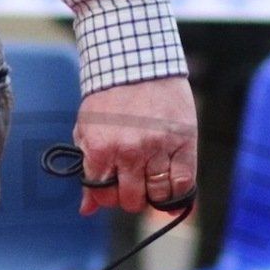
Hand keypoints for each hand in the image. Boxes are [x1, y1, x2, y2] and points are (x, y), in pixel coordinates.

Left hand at [73, 76, 197, 214]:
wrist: (137, 60)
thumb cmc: (110, 97)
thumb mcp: (88, 129)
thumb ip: (88, 169)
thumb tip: (86, 209)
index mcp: (102, 149)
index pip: (104, 196)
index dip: (108, 195)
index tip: (113, 185)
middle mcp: (129, 152)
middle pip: (131, 200)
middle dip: (130, 196)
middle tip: (134, 181)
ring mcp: (158, 148)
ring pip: (157, 196)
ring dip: (154, 193)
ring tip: (152, 177)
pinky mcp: (182, 141)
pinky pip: (183, 183)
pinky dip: (178, 191)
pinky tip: (171, 183)